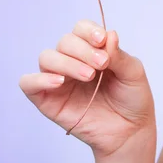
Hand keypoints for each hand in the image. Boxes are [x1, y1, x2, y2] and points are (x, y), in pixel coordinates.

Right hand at [19, 20, 155, 156]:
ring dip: (67, 63)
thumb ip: (119, 54)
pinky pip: (28, 83)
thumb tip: (109, 33)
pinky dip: (39, 79)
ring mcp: (57, 80)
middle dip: (83, 50)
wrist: (130, 133)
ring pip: (46, 58)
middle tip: (102, 64)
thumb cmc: (131, 99)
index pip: (80, 29)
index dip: (88, 31)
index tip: (101, 40)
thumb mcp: (133, 73)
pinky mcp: (46, 100)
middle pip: (64, 42)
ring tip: (89, 76)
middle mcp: (71, 60)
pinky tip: (59, 82)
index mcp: (90, 49)